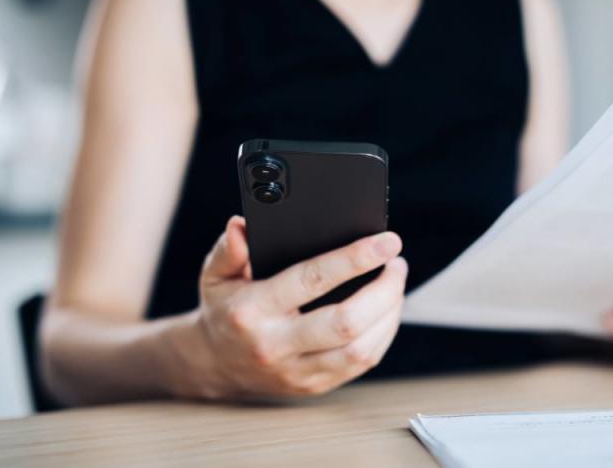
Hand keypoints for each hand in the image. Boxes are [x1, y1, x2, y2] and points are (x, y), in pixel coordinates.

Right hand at [173, 216, 406, 399]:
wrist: (214, 364)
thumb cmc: (225, 309)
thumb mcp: (215, 274)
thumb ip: (229, 249)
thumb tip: (242, 225)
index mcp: (253, 310)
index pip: (312, 280)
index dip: (355, 258)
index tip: (386, 241)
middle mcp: (276, 344)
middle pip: (347, 322)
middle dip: (384, 289)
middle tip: (397, 263)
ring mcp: (297, 371)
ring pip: (361, 349)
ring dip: (390, 313)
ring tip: (396, 284)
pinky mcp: (314, 386)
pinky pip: (362, 364)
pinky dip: (384, 335)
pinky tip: (387, 311)